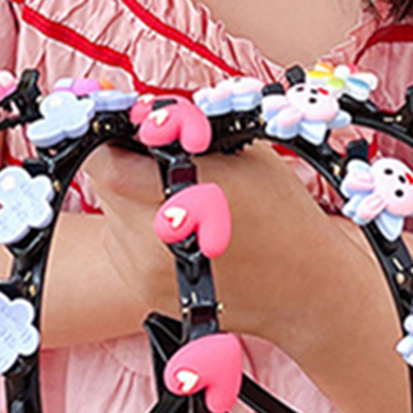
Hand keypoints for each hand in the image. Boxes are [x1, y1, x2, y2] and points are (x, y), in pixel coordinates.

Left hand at [88, 138, 353, 343]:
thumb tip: (144, 118)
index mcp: (182, 196)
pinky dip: (139, 229)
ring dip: (131, 199)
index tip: (121, 131)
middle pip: (106, 189)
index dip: (106, 142)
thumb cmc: (282, 213)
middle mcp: (155, 240)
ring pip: (112, 216)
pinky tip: (179, 227)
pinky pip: (122, 245)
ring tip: (177, 197)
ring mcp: (146, 273)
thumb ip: (187, 135)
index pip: (106, 166)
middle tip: (158, 159)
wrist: (306, 287)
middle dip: (125, 167)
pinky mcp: (146, 293)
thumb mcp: (241, 154)